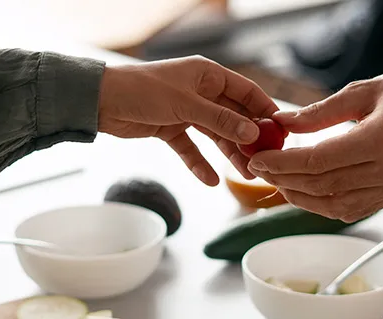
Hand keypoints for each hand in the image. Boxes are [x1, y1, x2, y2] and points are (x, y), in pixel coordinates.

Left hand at [98, 56, 278, 185]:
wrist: (100, 101)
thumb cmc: (141, 90)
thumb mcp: (186, 105)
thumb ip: (221, 120)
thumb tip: (253, 133)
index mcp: (207, 74)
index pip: (247, 92)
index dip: (265, 111)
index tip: (282, 132)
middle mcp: (200, 91)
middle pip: (234, 117)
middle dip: (250, 139)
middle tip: (266, 160)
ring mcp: (186, 111)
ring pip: (215, 135)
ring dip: (230, 154)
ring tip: (247, 174)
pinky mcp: (170, 129)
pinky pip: (191, 148)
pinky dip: (200, 163)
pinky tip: (212, 180)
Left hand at [246, 65, 382, 221]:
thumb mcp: (364, 91)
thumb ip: (320, 112)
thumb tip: (282, 123)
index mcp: (380, 141)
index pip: (317, 162)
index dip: (282, 164)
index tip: (258, 159)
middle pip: (322, 186)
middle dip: (284, 180)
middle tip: (258, 169)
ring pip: (335, 206)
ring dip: (301, 198)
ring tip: (277, 182)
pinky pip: (353, 210)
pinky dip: (324, 205)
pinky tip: (306, 193)